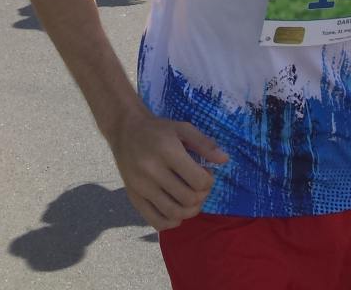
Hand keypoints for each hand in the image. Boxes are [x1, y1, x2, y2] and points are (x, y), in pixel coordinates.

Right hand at [108, 110, 228, 230]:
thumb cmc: (158, 130)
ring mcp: (141, 187)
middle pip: (188, 199)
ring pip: (174, 213)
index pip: (198, 181)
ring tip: (191, 199)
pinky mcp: (133, 197)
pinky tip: (177, 211)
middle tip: (199, 185)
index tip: (205, 172)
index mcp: (167, 151)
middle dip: (202, 195)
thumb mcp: (183, 128)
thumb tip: (225, 160)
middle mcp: (152, 171)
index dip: (209, 181)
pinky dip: (172, 222)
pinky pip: (156, 221)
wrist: (125, 131)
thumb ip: (205, 143)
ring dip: (190, 211)